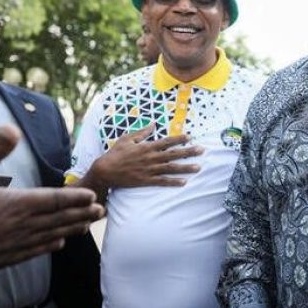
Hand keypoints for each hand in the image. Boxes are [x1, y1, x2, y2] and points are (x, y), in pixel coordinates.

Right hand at [0, 125, 103, 287]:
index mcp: (17, 204)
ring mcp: (14, 245)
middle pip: (59, 219)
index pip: (56, 200)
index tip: (94, 195)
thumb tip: (11, 128)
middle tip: (102, 211)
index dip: (76, 197)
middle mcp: (22, 226)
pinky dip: (50, 246)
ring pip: (51, 236)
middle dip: (82, 214)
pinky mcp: (4, 259)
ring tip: (88, 226)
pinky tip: (57, 244)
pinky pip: (35, 251)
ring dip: (72, 229)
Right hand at [84, 124, 202, 193]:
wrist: (104, 171)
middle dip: (189, 152)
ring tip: (198, 167)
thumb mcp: (127, 139)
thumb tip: (153, 124)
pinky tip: (184, 182)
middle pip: (173, 154)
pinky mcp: (146, 180)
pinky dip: (173, 182)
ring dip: (185, 168)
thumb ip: (142, 132)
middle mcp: (150, 158)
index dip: (179, 139)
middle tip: (202, 151)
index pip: (167, 142)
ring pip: (171, 168)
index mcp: (146, 147)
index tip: (191, 137)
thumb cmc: (115, 154)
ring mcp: (149, 170)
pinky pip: (162, 182)